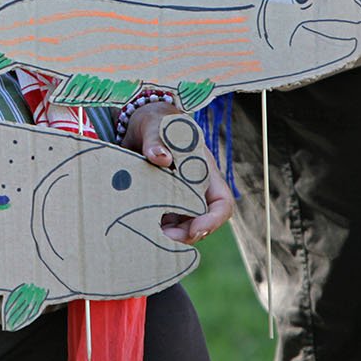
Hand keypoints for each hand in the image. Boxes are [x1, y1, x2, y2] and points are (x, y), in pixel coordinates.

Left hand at [120, 101, 234, 244]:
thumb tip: (161, 158)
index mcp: (204, 172)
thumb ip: (157, 141)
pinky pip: (163, 220)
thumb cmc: (156, 122)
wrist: (140, 123)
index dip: (213, 221)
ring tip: (149, 235)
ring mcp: (179, 196)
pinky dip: (155, 227)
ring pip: (182, 225)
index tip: (196, 230)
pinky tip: (139, 228)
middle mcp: (196, 188)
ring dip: (169, 234)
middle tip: (163, 237)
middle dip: (186, 234)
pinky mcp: (161, 200)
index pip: (221, 203)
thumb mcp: (156, 127)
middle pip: (201, 221)